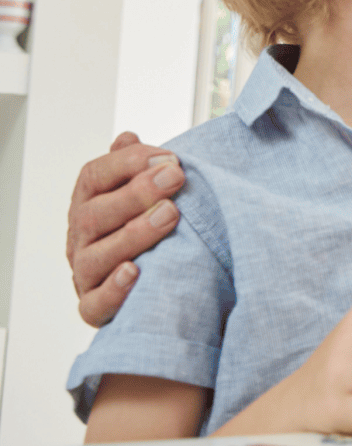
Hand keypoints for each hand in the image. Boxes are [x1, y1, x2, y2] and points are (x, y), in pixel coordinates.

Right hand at [67, 131, 185, 325]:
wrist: (152, 281)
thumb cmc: (144, 228)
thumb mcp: (140, 194)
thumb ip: (132, 168)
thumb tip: (128, 138)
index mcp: (88, 203)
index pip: (93, 176)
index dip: (128, 163)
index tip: (169, 158)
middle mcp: (81, 237)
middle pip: (95, 213)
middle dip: (136, 194)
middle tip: (175, 178)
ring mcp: (86, 273)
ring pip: (97, 256)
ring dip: (134, 234)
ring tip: (170, 215)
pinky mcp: (95, 307)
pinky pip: (96, 304)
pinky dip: (115, 290)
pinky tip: (135, 272)